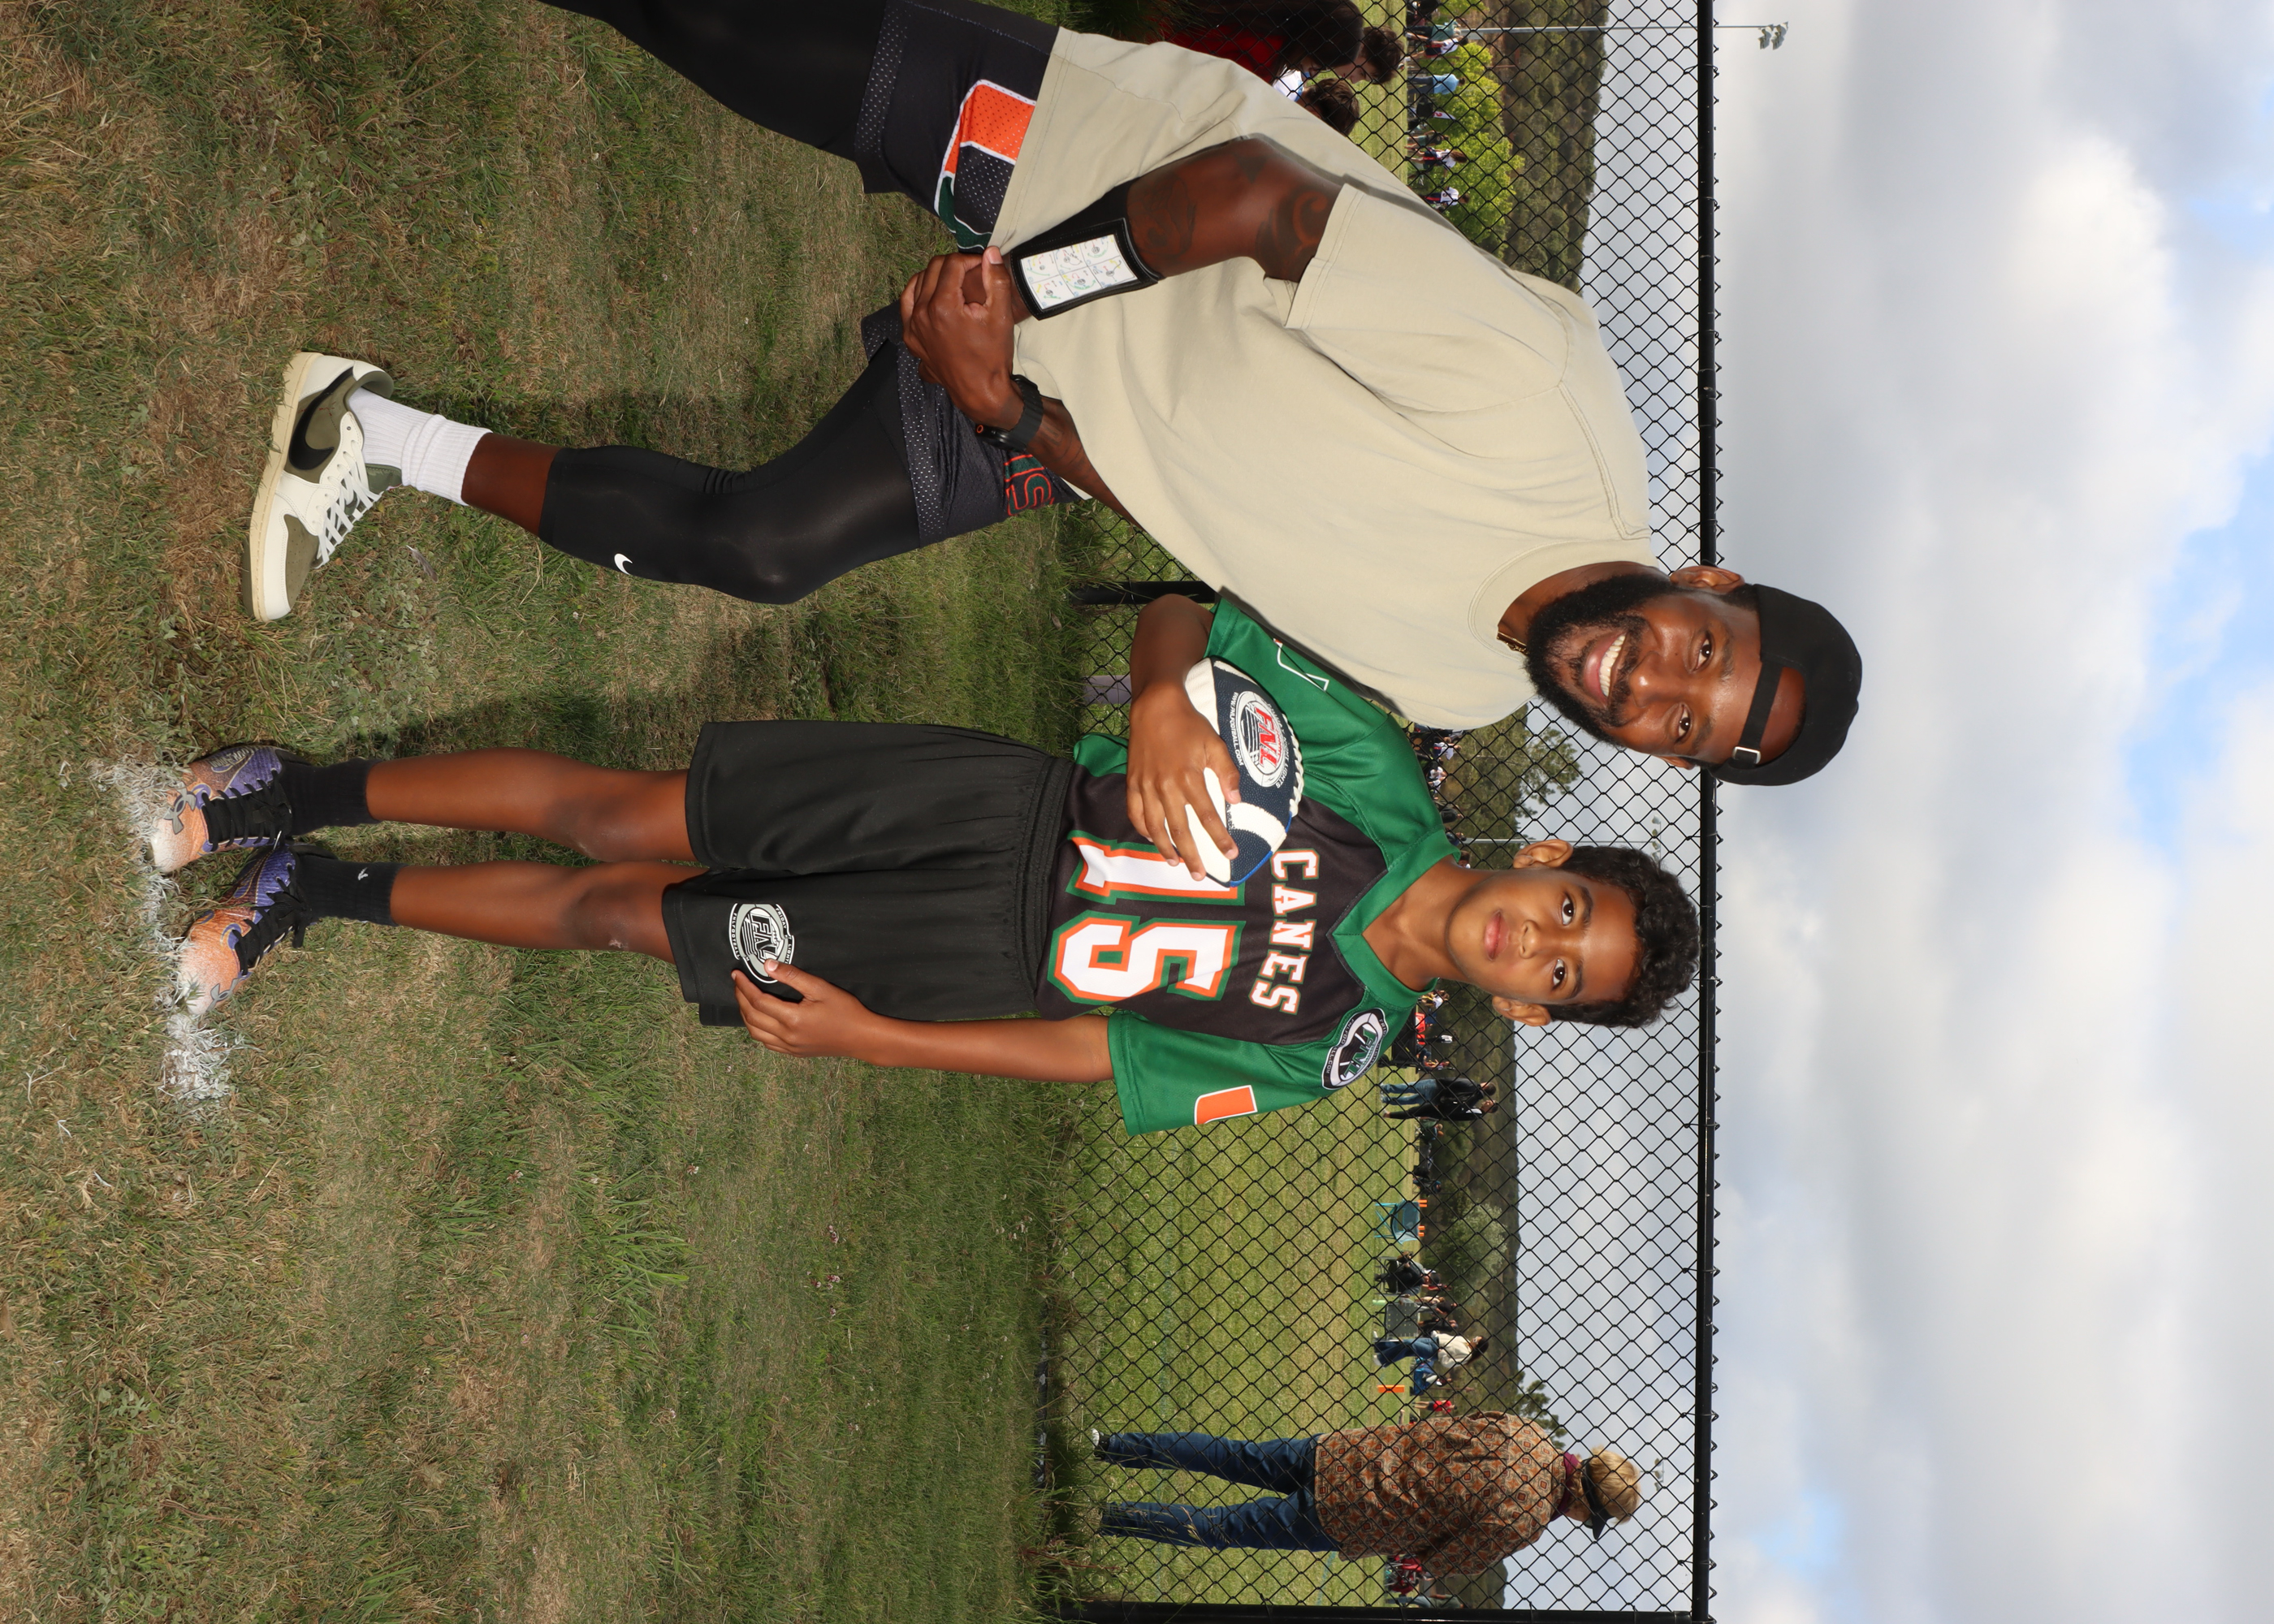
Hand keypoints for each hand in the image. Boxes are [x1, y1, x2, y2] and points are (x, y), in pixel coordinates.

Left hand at [733, 963, 879, 1057]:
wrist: (862, 1038)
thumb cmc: (845, 1011)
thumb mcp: (821, 988)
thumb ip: (793, 976)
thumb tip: (767, 964)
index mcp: (792, 1019)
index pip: (758, 1000)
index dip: (744, 986)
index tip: (737, 974)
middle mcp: (786, 1036)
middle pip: (752, 1017)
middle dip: (741, 998)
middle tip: (738, 984)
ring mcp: (789, 1047)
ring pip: (755, 1033)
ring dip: (745, 1015)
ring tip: (744, 999)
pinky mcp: (794, 1053)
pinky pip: (767, 1043)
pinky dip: (757, 1030)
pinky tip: (759, 1019)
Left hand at [898, 248, 1027, 427]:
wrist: (979, 390)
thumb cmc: (992, 355)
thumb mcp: (1001, 316)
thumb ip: (997, 280)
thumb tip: (991, 253)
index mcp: (943, 306)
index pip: (952, 264)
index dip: (970, 259)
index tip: (982, 266)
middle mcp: (922, 314)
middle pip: (933, 269)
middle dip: (954, 265)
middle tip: (971, 273)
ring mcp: (912, 327)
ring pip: (917, 283)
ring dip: (936, 276)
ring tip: (954, 283)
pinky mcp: (910, 337)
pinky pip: (907, 303)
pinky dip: (918, 292)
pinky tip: (932, 294)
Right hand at [1124, 678, 1239, 878]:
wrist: (1155, 707)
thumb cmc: (1189, 725)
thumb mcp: (1215, 744)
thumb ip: (1227, 773)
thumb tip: (1236, 801)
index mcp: (1189, 779)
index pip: (1208, 817)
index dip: (1220, 838)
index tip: (1231, 854)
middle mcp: (1166, 787)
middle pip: (1180, 831)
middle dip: (1191, 855)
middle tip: (1198, 875)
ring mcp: (1146, 786)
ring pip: (1155, 827)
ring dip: (1165, 848)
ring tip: (1175, 863)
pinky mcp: (1132, 782)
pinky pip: (1135, 813)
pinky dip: (1142, 829)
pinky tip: (1151, 838)